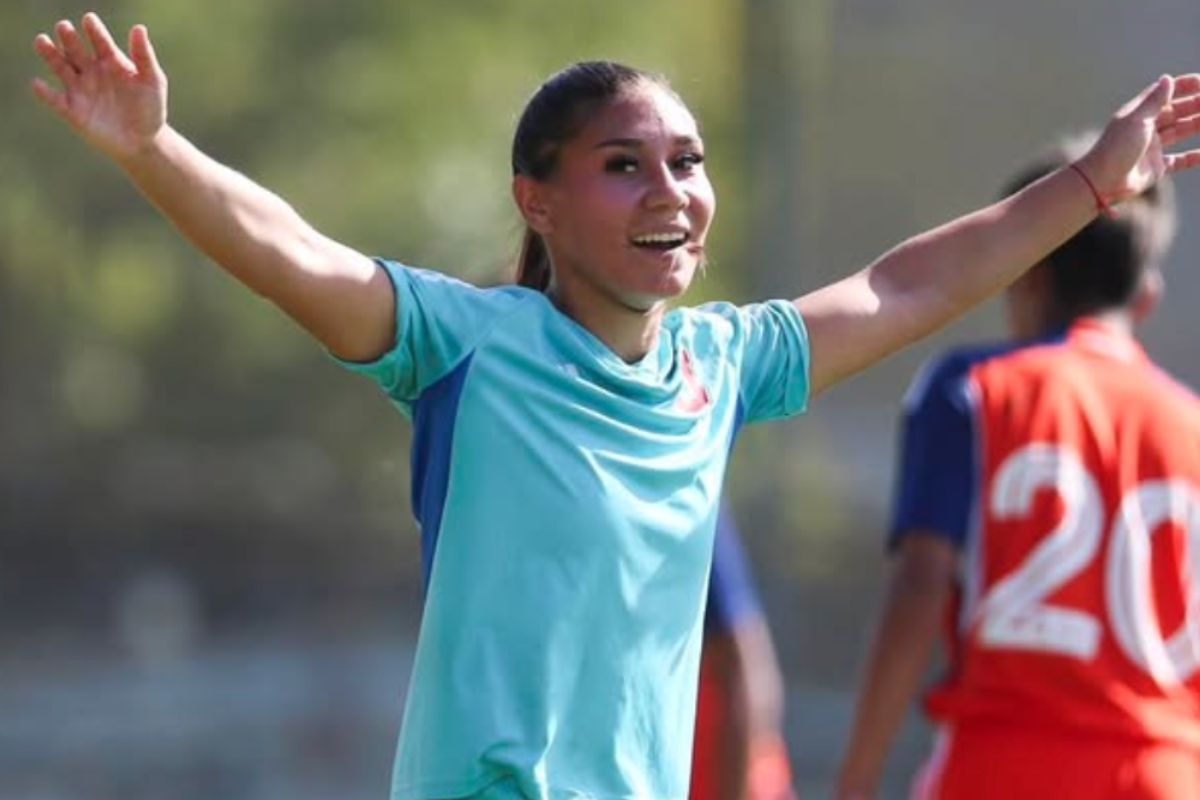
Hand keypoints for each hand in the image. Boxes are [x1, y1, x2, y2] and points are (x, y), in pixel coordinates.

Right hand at [32, 13, 167, 162]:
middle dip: (69, 38)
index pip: (100, 41)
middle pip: (76, 50)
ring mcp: (80, 89)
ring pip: (60, 67)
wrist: (143, 141)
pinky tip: (38, 84)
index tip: (89, 20)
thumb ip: (144, 56)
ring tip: (41, 41)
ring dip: (50, 54)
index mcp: (110, 60)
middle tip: (64, 27)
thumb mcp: (152, 81)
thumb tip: (138, 28)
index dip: (94, 30)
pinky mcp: (72, 110)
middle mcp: (91, 70)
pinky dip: (45, 93)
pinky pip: (55, 100)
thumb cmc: (149, 108)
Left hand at [1078, 74, 1199, 205]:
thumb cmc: (1117, 148)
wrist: (1102, 182)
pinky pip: (1180, 160)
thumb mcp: (1137, 120)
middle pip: (1175, 112)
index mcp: (1138, 114)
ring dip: (1198, 124)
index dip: (1182, 87)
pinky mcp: (1156, 167)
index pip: (1163, 95)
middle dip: (1195, 105)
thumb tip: (1167, 78)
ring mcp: (1152, 148)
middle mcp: (1146, 129)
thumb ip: (1154, 101)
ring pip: (1180, 132)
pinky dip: (1194, 156)